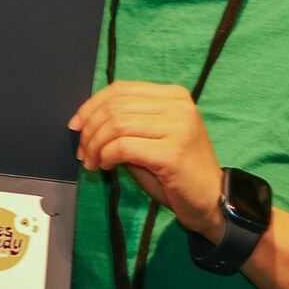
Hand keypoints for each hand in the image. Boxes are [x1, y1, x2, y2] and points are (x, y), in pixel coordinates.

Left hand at [69, 81, 225, 242]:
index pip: (121, 89)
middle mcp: (179, 106)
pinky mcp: (172, 152)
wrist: (211, 199)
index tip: (76, 125)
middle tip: (82, 152)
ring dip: (95, 145)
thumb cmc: (178, 172)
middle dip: (90, 130)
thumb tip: (86, 120)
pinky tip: (105, 166)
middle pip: (115, 106)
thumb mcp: (153, 137)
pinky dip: (106, 156)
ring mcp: (178, 127)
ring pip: (116, 125)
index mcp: (174, 95)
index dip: (91, 105)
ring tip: (93, 162)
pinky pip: (123, 146)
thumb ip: (129, 123)